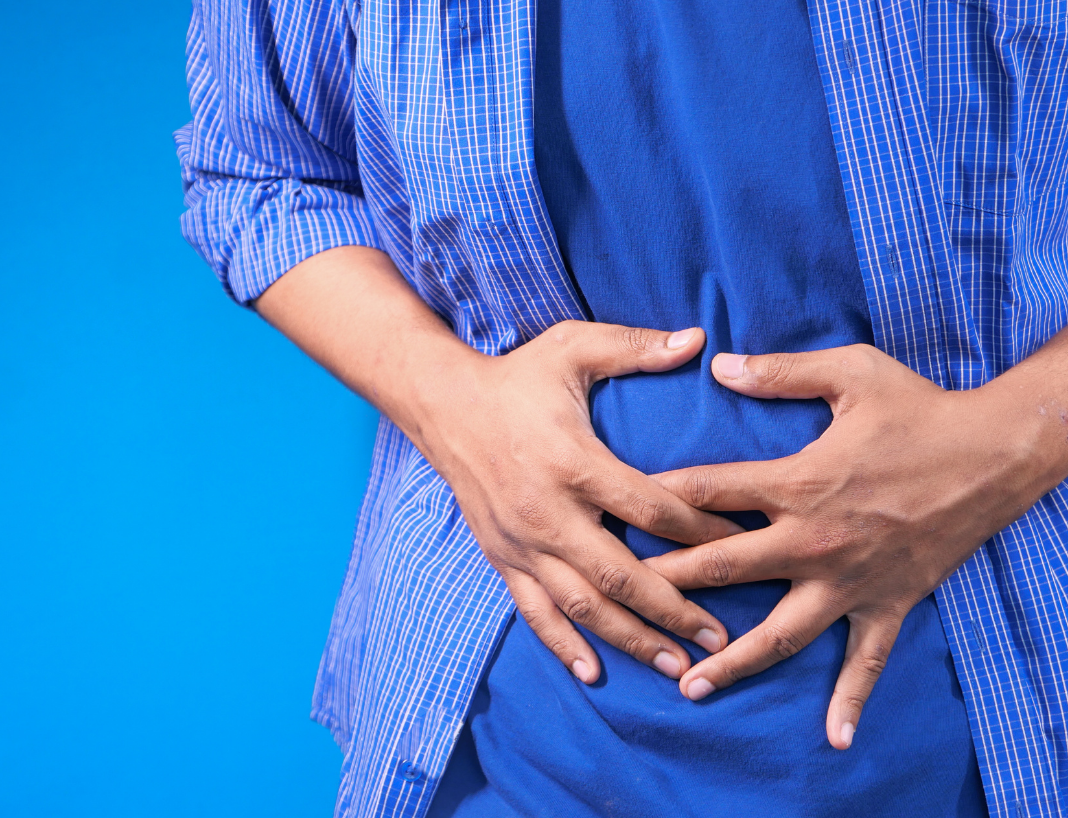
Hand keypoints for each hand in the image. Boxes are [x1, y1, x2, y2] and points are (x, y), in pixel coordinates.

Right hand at [419, 320, 740, 682]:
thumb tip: (699, 340)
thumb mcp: (573, 347)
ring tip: (677, 666)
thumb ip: (634, 346)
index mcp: (575, 462)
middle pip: (621, 576)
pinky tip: (593, 671)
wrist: (443, 404)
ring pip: (581, 606)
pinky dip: (563, 645)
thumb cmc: (515, 376)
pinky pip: (533, 611)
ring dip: (631, 640)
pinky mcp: (501, 556)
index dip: (705, 531)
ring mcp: (521, 542)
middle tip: (721, 639)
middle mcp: (549, 512)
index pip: (653, 509)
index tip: (746, 546)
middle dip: (675, 610)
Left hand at [645, 344, 1063, 747]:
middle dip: (669, 584)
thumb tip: (718, 364)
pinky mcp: (888, 602)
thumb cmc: (920, 407)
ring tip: (687, 686)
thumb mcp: (850, 372)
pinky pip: (867, 659)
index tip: (615, 511)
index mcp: (799, 480)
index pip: (710, 492)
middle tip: (623, 601)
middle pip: (725, 567)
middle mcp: (815, 539)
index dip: (658, 498)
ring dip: (732, 660)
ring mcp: (851, 579)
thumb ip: (780, 372)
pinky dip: (852, 699)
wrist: (996, 452)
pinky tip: (834, 736)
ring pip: (780, 632)